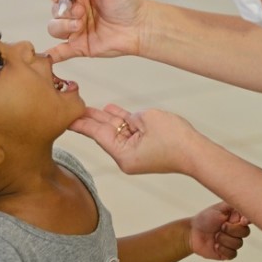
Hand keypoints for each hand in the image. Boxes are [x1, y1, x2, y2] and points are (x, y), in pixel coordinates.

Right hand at [45, 0, 146, 62]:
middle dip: (64, 11)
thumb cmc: (127, 1)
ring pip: (54, 29)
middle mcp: (76, 12)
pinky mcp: (81, 47)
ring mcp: (77, 30)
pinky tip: (46, 55)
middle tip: (81, 12)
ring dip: (62, 26)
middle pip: (55, 11)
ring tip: (80, 25)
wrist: (140, 26)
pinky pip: (61, 52)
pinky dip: (52, 54)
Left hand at [68, 103, 202, 175]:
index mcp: (122, 154)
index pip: (97, 134)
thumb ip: (130, 118)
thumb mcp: (146, 120)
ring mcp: (136, 150)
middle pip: (103, 132)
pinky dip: (121, 119)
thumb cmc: (173, 139)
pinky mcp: (146, 144)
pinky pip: (129, 129)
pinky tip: (110, 108)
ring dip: (104, 116)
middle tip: (70, 108)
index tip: (65, 117)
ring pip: (116, 128)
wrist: (196, 152)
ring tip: (85, 107)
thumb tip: (127, 119)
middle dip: (89, 118)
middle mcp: (126, 154)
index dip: (81, 123)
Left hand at [188, 202, 249, 260]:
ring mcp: (232, 242)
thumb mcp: (220, 208)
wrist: (192, 232)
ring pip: (238, 244)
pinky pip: (233, 254)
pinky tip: (215, 245)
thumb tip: (248, 210)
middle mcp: (237, 230)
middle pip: (245, 232)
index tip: (241, 221)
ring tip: (215, 236)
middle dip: (232, 230)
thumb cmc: (205, 218)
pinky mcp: (227, 253)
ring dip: (225, 239)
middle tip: (221, 227)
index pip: (250, 219)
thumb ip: (235, 205)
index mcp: (237, 218)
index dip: (247, 221)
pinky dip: (223, 249)